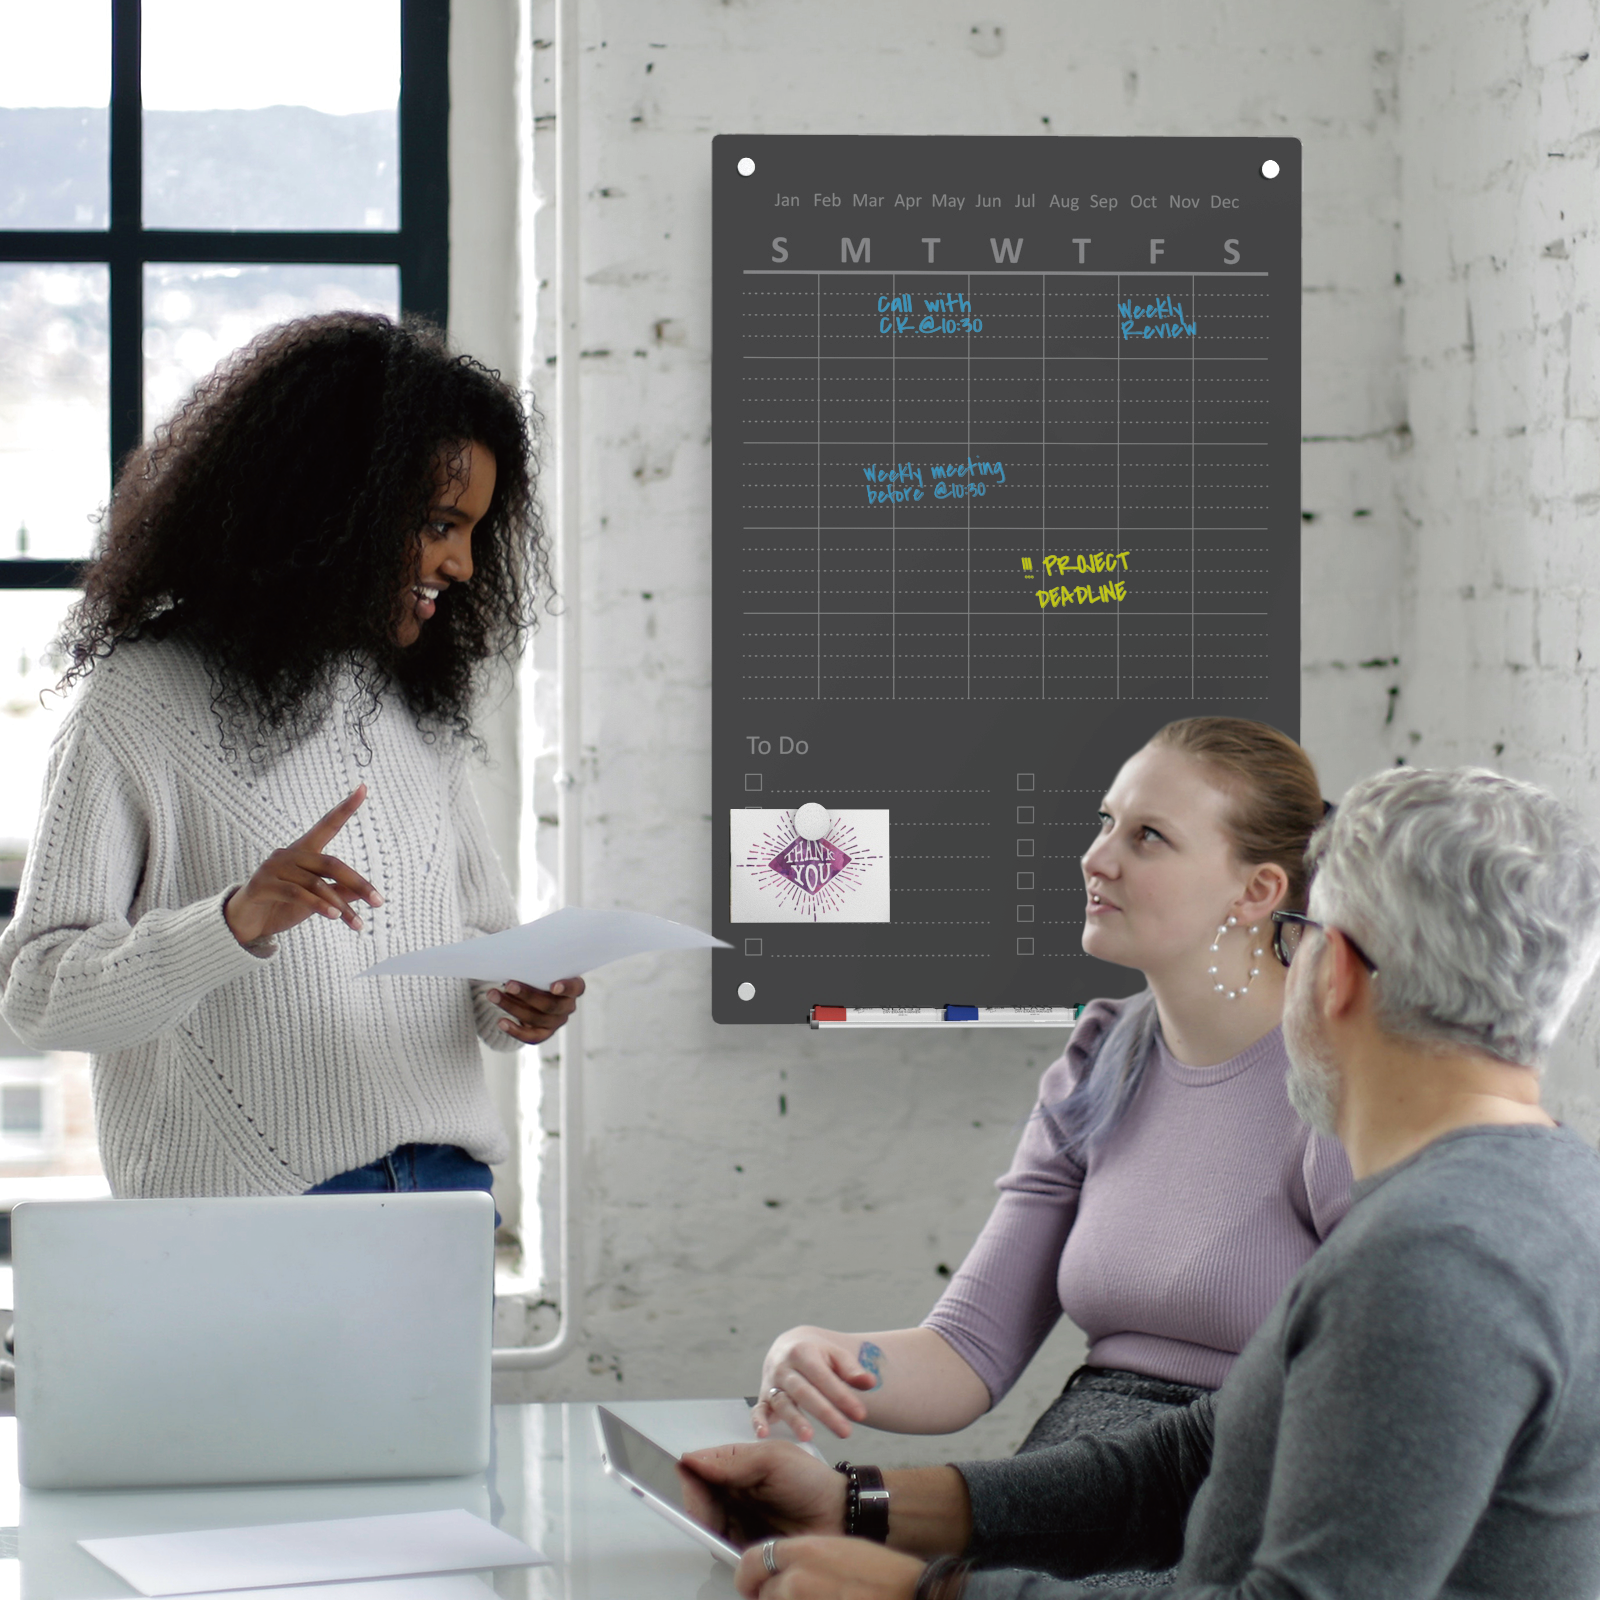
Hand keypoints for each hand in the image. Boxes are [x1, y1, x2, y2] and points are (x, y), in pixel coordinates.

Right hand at [225, 786, 380, 946]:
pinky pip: (297, 894)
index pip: (327, 825)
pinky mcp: (262, 885)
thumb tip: (367, 892)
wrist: (245, 924)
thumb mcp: (317, 901)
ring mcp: (273, 868)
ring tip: (358, 924)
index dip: (345, 807)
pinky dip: (318, 905)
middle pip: (331, 864)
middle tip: (379, 901)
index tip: (363, 788)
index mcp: (303, 852)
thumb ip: (339, 893)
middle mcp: (288, 854)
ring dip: (340, 906)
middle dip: (358, 883)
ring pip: (316, 884)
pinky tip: (334, 916)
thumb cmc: (282, 907)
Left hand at [485, 975, 584, 1042]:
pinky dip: (515, 1030)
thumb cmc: (538, 975)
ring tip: (493, 995)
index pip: (575, 988)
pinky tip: (501, 1022)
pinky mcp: (543, 1033)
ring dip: (511, 1007)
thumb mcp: (540, 968)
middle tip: (509, 984)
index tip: (553, 986)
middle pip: (550, 1005)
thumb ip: (535, 965)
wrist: (532, 994)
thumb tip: (515, 955)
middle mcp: (567, 1006)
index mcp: (573, 987)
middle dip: (527, 995)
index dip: (566, 987)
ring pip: (535, 1019)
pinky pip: (531, 1037)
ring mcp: (556, 1022)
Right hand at [681, 1441, 846, 1537]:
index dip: (689, 1479)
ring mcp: (737, 1519)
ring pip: (706, 1525)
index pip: (697, 1469)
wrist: (839, 1518)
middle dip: (699, 1508)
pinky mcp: (744, 1546)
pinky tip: (734, 1545)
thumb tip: (691, 1460)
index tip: (691, 1488)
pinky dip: (721, 1547)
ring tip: (731, 1530)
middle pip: (697, 1500)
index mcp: (736, 1465)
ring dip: (710, 1529)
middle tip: (714, 1516)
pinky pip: (721, 1548)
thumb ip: (732, 1460)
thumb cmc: (810, 1482)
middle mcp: (732, 1491)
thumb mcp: (773, 1459)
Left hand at [735, 1536, 923, 1599]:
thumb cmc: (884, 1576)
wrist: (911, 1594)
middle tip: (800, 1597)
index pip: (752, 1560)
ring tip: (824, 1598)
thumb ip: (804, 1559)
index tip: (750, 1584)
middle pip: (763, 1594)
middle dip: (774, 1599)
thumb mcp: (839, 1550)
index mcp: (804, 1551)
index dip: (749, 1576)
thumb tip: (782, 1574)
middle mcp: (797, 1580)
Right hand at [755, 1327, 879, 1441]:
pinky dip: (758, 1421)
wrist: (790, 1346)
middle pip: (804, 1391)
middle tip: (846, 1432)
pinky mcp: (763, 1398)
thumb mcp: (836, 1355)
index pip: (823, 1377)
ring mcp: (771, 1383)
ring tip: (809, 1437)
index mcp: (803, 1352)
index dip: (841, 1396)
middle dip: (825, 1412)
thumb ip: (852, 1370)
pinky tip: (763, 1435)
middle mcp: (784, 1367)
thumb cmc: (819, 1355)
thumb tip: (869, 1383)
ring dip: (794, 1420)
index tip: (861, 1414)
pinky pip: (758, 1410)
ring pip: (782, 1402)